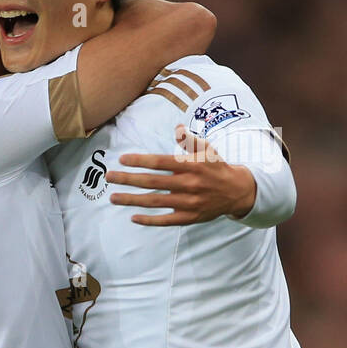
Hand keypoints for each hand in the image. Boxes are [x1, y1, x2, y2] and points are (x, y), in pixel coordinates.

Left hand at [105, 124, 255, 225]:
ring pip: (155, 201)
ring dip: (132, 200)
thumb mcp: (208, 150)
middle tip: (109, 177)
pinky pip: (166, 220)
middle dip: (128, 179)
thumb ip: (191, 140)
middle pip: (152, 182)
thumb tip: (177, 127)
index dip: (140, 160)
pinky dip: (149, 220)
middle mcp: (189, 184)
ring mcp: (188, 203)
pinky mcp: (189, 217)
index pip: (160, 162)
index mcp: (192, 165)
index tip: (122, 159)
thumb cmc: (217, 168)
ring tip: (113, 197)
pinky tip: (133, 217)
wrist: (237, 192)